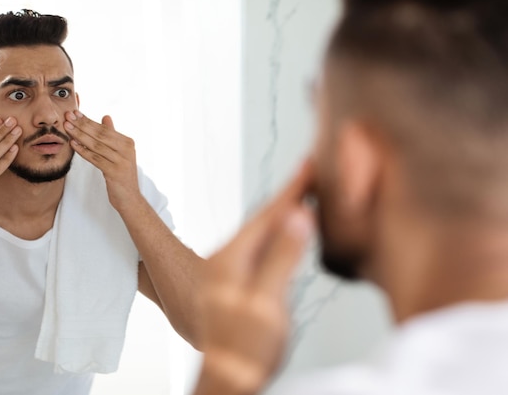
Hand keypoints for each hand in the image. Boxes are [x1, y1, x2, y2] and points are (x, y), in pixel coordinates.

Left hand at [64, 110, 140, 210]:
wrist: (130, 198)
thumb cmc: (122, 175)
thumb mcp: (119, 153)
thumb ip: (112, 135)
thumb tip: (106, 116)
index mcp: (128, 142)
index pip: (104, 129)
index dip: (88, 120)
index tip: (75, 113)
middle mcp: (127, 150)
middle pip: (100, 135)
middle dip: (82, 125)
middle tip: (67, 116)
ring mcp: (122, 161)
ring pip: (96, 145)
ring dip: (79, 135)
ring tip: (67, 128)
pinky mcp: (115, 172)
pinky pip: (95, 159)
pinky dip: (83, 151)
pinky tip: (73, 144)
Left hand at [194, 161, 314, 394]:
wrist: (229, 378)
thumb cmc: (243, 350)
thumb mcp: (265, 303)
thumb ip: (281, 259)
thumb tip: (298, 218)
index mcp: (232, 259)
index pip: (267, 215)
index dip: (292, 190)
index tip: (310, 165)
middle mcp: (228, 260)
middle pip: (263, 219)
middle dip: (289, 195)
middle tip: (310, 173)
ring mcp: (232, 272)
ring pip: (262, 233)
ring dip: (283, 211)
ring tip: (302, 195)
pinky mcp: (240, 284)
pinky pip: (261, 249)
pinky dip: (278, 234)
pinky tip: (286, 233)